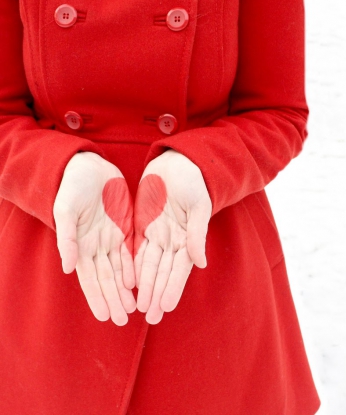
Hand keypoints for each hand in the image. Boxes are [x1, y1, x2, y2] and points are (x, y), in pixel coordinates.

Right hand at [53, 152, 135, 325]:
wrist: (89, 166)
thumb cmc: (72, 186)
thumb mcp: (66, 210)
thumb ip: (67, 238)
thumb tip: (68, 267)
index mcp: (81, 244)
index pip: (90, 277)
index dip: (97, 297)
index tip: (105, 316)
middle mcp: (97, 245)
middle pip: (107, 278)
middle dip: (114, 299)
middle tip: (124, 319)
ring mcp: (112, 237)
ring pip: (120, 269)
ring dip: (125, 289)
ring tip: (134, 308)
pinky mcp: (126, 227)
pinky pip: (131, 252)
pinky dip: (134, 268)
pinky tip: (138, 283)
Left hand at [134, 149, 211, 323]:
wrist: (179, 161)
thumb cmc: (194, 180)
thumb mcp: (199, 205)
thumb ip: (197, 234)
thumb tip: (201, 263)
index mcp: (187, 236)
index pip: (179, 269)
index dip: (172, 288)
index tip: (166, 307)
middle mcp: (172, 238)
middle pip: (163, 272)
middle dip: (156, 294)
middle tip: (150, 317)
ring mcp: (157, 232)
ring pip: (149, 265)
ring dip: (145, 287)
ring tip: (139, 307)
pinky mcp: (143, 224)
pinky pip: (137, 249)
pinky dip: (134, 267)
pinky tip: (130, 283)